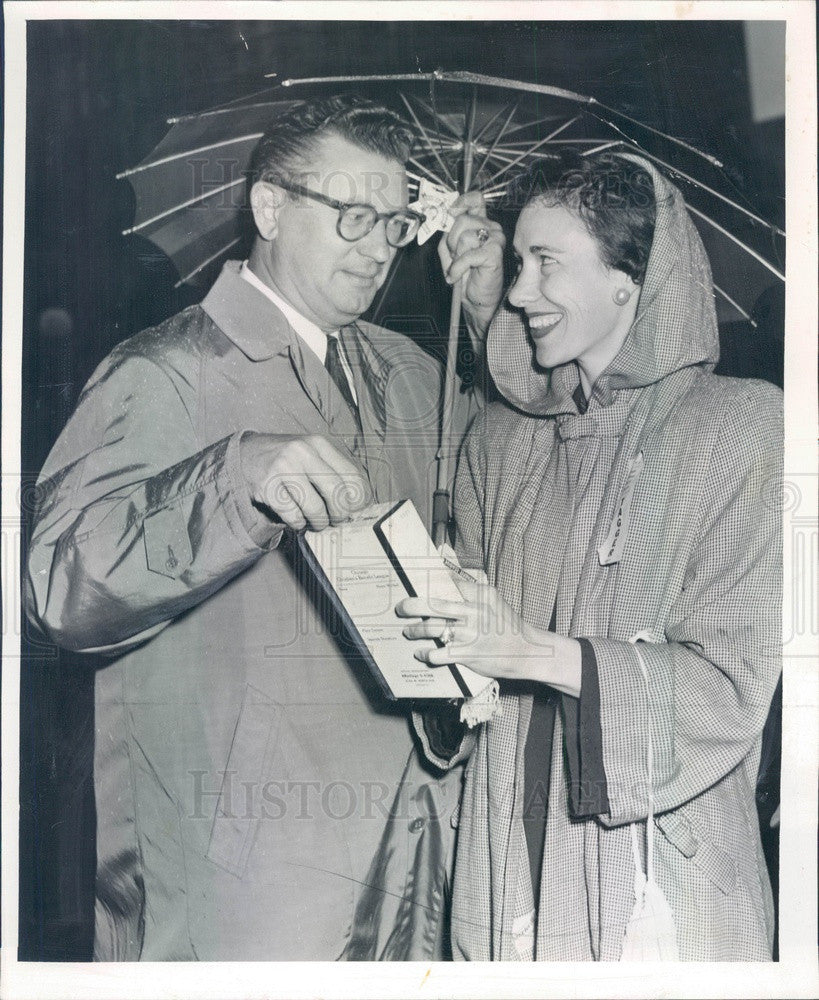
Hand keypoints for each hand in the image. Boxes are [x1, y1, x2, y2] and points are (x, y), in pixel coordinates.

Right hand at [239, 432, 371, 531]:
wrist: (246, 455)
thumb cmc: (287, 461)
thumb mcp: (311, 455)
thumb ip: (333, 472)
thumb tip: (358, 504)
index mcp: (319, 444)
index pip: (351, 475)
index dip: (358, 499)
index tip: (354, 510)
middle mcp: (302, 452)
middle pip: (336, 492)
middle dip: (340, 514)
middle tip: (337, 521)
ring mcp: (283, 468)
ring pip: (315, 507)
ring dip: (319, 522)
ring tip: (317, 523)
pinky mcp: (267, 487)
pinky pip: (293, 515)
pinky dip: (299, 523)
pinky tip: (297, 519)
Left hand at [395, 576, 581, 695]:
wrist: (528, 651)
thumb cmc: (507, 624)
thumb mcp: (493, 598)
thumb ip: (471, 583)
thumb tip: (448, 563)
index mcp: (480, 595)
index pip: (448, 583)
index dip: (426, 582)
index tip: (411, 583)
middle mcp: (474, 612)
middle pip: (434, 605)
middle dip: (412, 606)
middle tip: (401, 608)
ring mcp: (471, 634)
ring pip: (433, 629)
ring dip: (416, 631)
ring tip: (408, 631)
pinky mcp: (469, 654)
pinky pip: (440, 654)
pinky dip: (426, 654)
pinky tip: (421, 653)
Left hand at [438, 192, 504, 338]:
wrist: (476, 301)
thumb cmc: (465, 276)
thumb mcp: (450, 251)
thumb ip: (446, 234)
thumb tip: (443, 219)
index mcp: (482, 224)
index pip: (476, 199)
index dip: (462, 201)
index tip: (451, 212)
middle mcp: (492, 228)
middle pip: (463, 219)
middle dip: (451, 240)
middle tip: (454, 257)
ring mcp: (496, 239)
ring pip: (464, 236)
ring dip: (455, 256)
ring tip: (459, 268)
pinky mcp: (494, 252)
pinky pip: (467, 254)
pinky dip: (458, 268)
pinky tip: (458, 277)